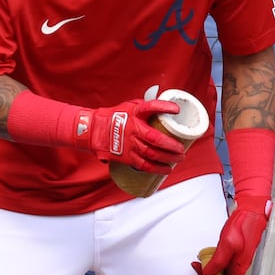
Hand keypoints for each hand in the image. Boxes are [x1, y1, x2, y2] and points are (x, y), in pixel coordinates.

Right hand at [71, 99, 185, 171]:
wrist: (93, 130)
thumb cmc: (114, 116)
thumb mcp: (129, 106)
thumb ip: (146, 107)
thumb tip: (166, 107)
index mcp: (134, 113)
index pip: (150, 107)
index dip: (164, 107)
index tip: (176, 110)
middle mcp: (133, 129)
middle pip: (156, 139)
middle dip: (172, 146)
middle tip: (182, 149)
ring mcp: (129, 144)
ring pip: (152, 154)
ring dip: (168, 158)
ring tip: (179, 159)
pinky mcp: (126, 157)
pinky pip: (144, 165)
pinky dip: (157, 169)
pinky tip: (167, 169)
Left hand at [190, 205, 269, 274]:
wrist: (251, 212)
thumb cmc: (244, 226)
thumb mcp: (228, 244)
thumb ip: (218, 260)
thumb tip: (208, 273)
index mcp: (239, 268)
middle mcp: (238, 266)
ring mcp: (235, 259)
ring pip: (220, 274)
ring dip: (207, 273)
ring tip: (196, 267)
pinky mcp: (232, 252)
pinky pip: (220, 264)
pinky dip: (210, 264)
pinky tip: (204, 259)